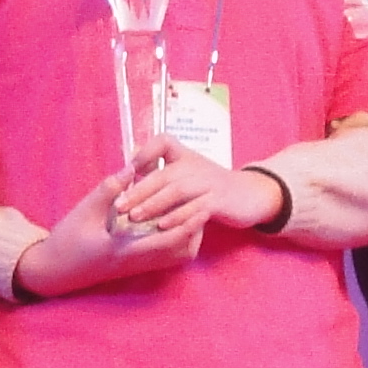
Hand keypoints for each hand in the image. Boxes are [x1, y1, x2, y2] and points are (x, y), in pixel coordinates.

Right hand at [12, 162, 205, 299]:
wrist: (55, 271)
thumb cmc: (67, 241)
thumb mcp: (83, 211)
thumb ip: (108, 191)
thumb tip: (132, 168)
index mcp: (124, 249)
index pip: (165, 240)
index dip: (187, 224)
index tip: (203, 206)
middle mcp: (136, 261)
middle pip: (180, 251)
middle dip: (196, 228)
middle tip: (204, 203)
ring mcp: (138, 266)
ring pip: (176, 256)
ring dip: (188, 234)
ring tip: (192, 210)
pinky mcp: (137, 265)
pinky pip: (167, 257)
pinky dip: (178, 240)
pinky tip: (174, 221)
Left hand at [113, 143, 284, 242]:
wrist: (249, 195)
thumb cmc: (211, 187)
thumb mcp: (188, 173)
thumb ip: (163, 172)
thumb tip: (131, 170)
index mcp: (185, 156)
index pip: (164, 142)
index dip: (145, 152)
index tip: (127, 169)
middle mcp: (195, 165)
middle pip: (163, 175)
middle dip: (138, 191)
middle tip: (118, 205)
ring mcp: (208, 183)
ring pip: (176, 192)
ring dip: (153, 205)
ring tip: (134, 217)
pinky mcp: (219, 200)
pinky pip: (195, 209)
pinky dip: (177, 217)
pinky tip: (161, 226)